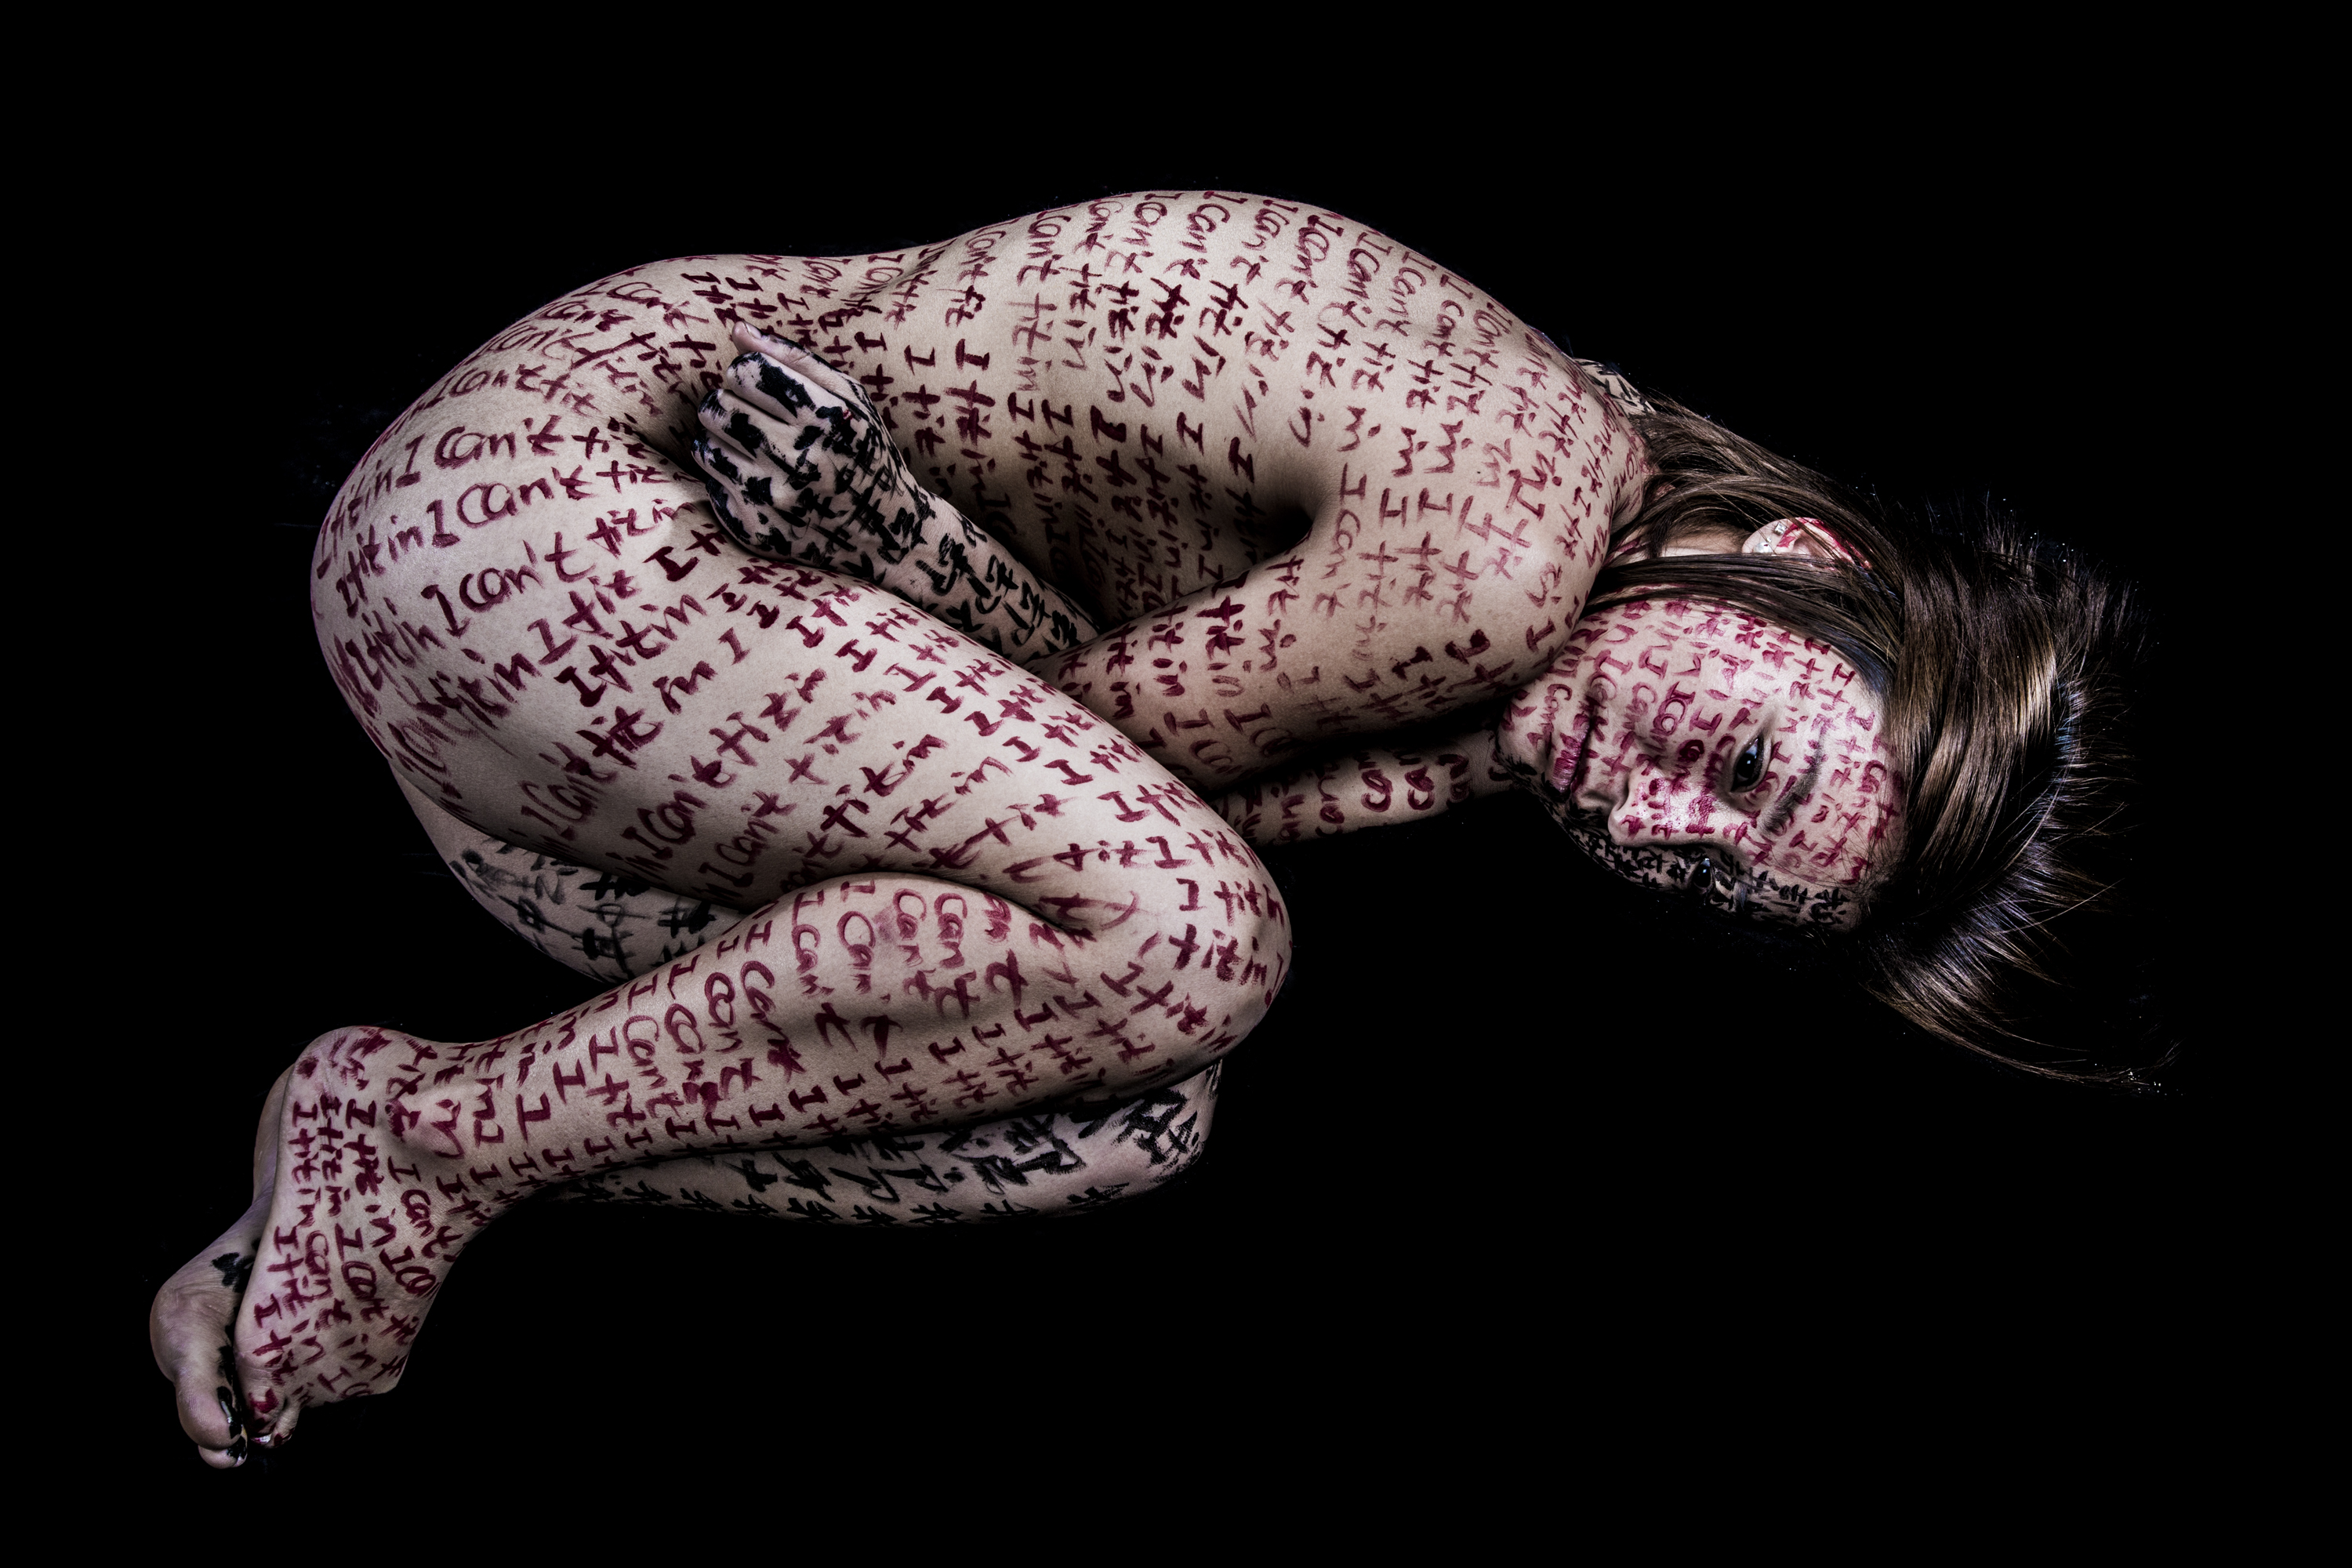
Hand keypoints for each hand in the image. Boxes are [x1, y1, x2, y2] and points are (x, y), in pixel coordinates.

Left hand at [690, 324, 941, 580]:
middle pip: (719, 405)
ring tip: (753, 445)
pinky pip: (710, 481)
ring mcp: (775, 496)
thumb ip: (795, 359)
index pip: (746, 371)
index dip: (747, 372)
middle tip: (753, 416)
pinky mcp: (757, 527)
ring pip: (707, 441)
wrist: (885, 533)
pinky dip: (725, 474)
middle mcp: (799, 457)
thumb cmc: (864, 452)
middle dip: (730, 403)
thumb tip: (737, 329)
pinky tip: (754, 476)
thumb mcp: (850, 398)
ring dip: (723, 437)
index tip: (761, 385)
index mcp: (825, 417)